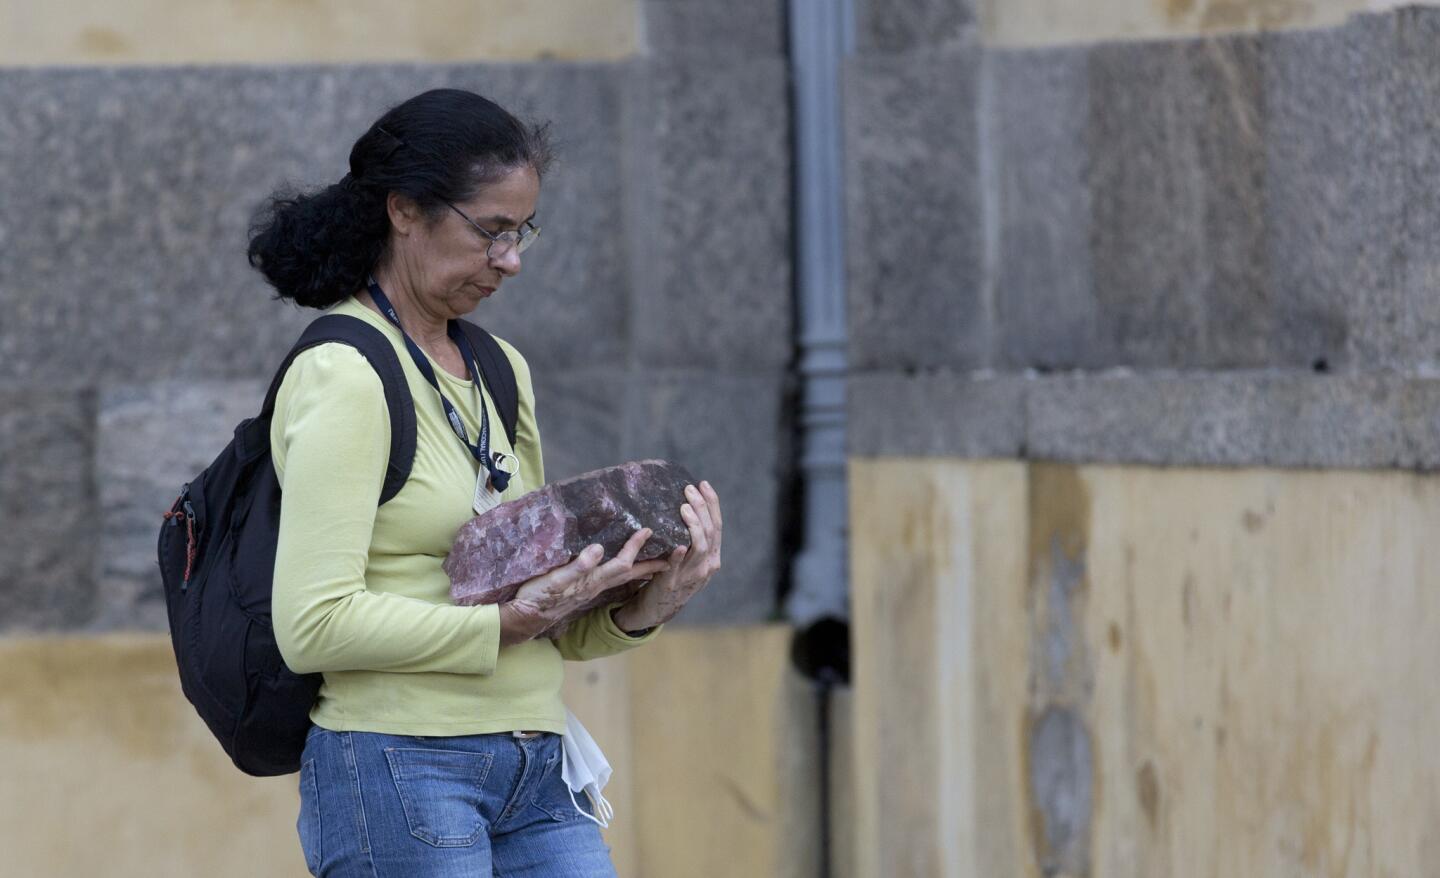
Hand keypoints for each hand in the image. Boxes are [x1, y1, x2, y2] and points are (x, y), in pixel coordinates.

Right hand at [499, 528, 669, 646]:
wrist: (526, 617)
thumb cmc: (538, 596)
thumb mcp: (554, 579)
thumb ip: (576, 566)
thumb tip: (597, 549)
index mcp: (592, 581)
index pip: (621, 563)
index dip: (635, 547)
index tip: (648, 530)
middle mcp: (597, 586)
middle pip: (631, 574)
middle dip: (652, 564)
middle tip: (672, 554)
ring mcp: (592, 589)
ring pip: (624, 578)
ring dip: (642, 568)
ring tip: (656, 560)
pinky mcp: (585, 590)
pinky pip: (613, 579)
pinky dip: (625, 572)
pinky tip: (624, 567)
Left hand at [612, 481, 722, 632]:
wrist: (659, 606)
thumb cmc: (672, 574)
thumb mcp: (689, 557)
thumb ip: (691, 538)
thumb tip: (684, 503)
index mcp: (713, 556)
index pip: (717, 525)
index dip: (712, 504)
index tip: (703, 484)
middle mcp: (707, 565)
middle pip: (710, 532)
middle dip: (701, 508)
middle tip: (689, 490)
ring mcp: (692, 575)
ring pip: (700, 547)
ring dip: (693, 525)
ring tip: (683, 507)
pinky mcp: (673, 583)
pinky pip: (677, 567)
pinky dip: (679, 556)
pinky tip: (678, 545)